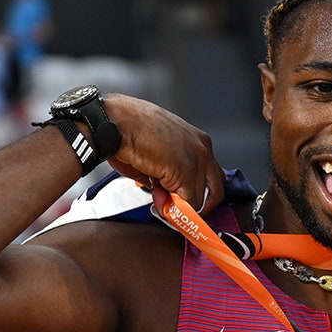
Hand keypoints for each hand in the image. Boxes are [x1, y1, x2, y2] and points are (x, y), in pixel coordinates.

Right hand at [103, 94, 225, 213]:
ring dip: (180, 206)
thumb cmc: (128, 131)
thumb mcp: (155, 157)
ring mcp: (198, 159)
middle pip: (217, 188)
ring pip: (202, 198)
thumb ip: (166, 179)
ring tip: (158, 197)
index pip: (208, 175)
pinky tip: (158, 199)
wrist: (115, 121)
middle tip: (177, 209)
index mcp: (196, 140)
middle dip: (198, 205)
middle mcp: (202, 148)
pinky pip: (190, 203)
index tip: (175, 199)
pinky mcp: (188, 171)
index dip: (191, 192)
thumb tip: (167, 199)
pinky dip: (176, 210)